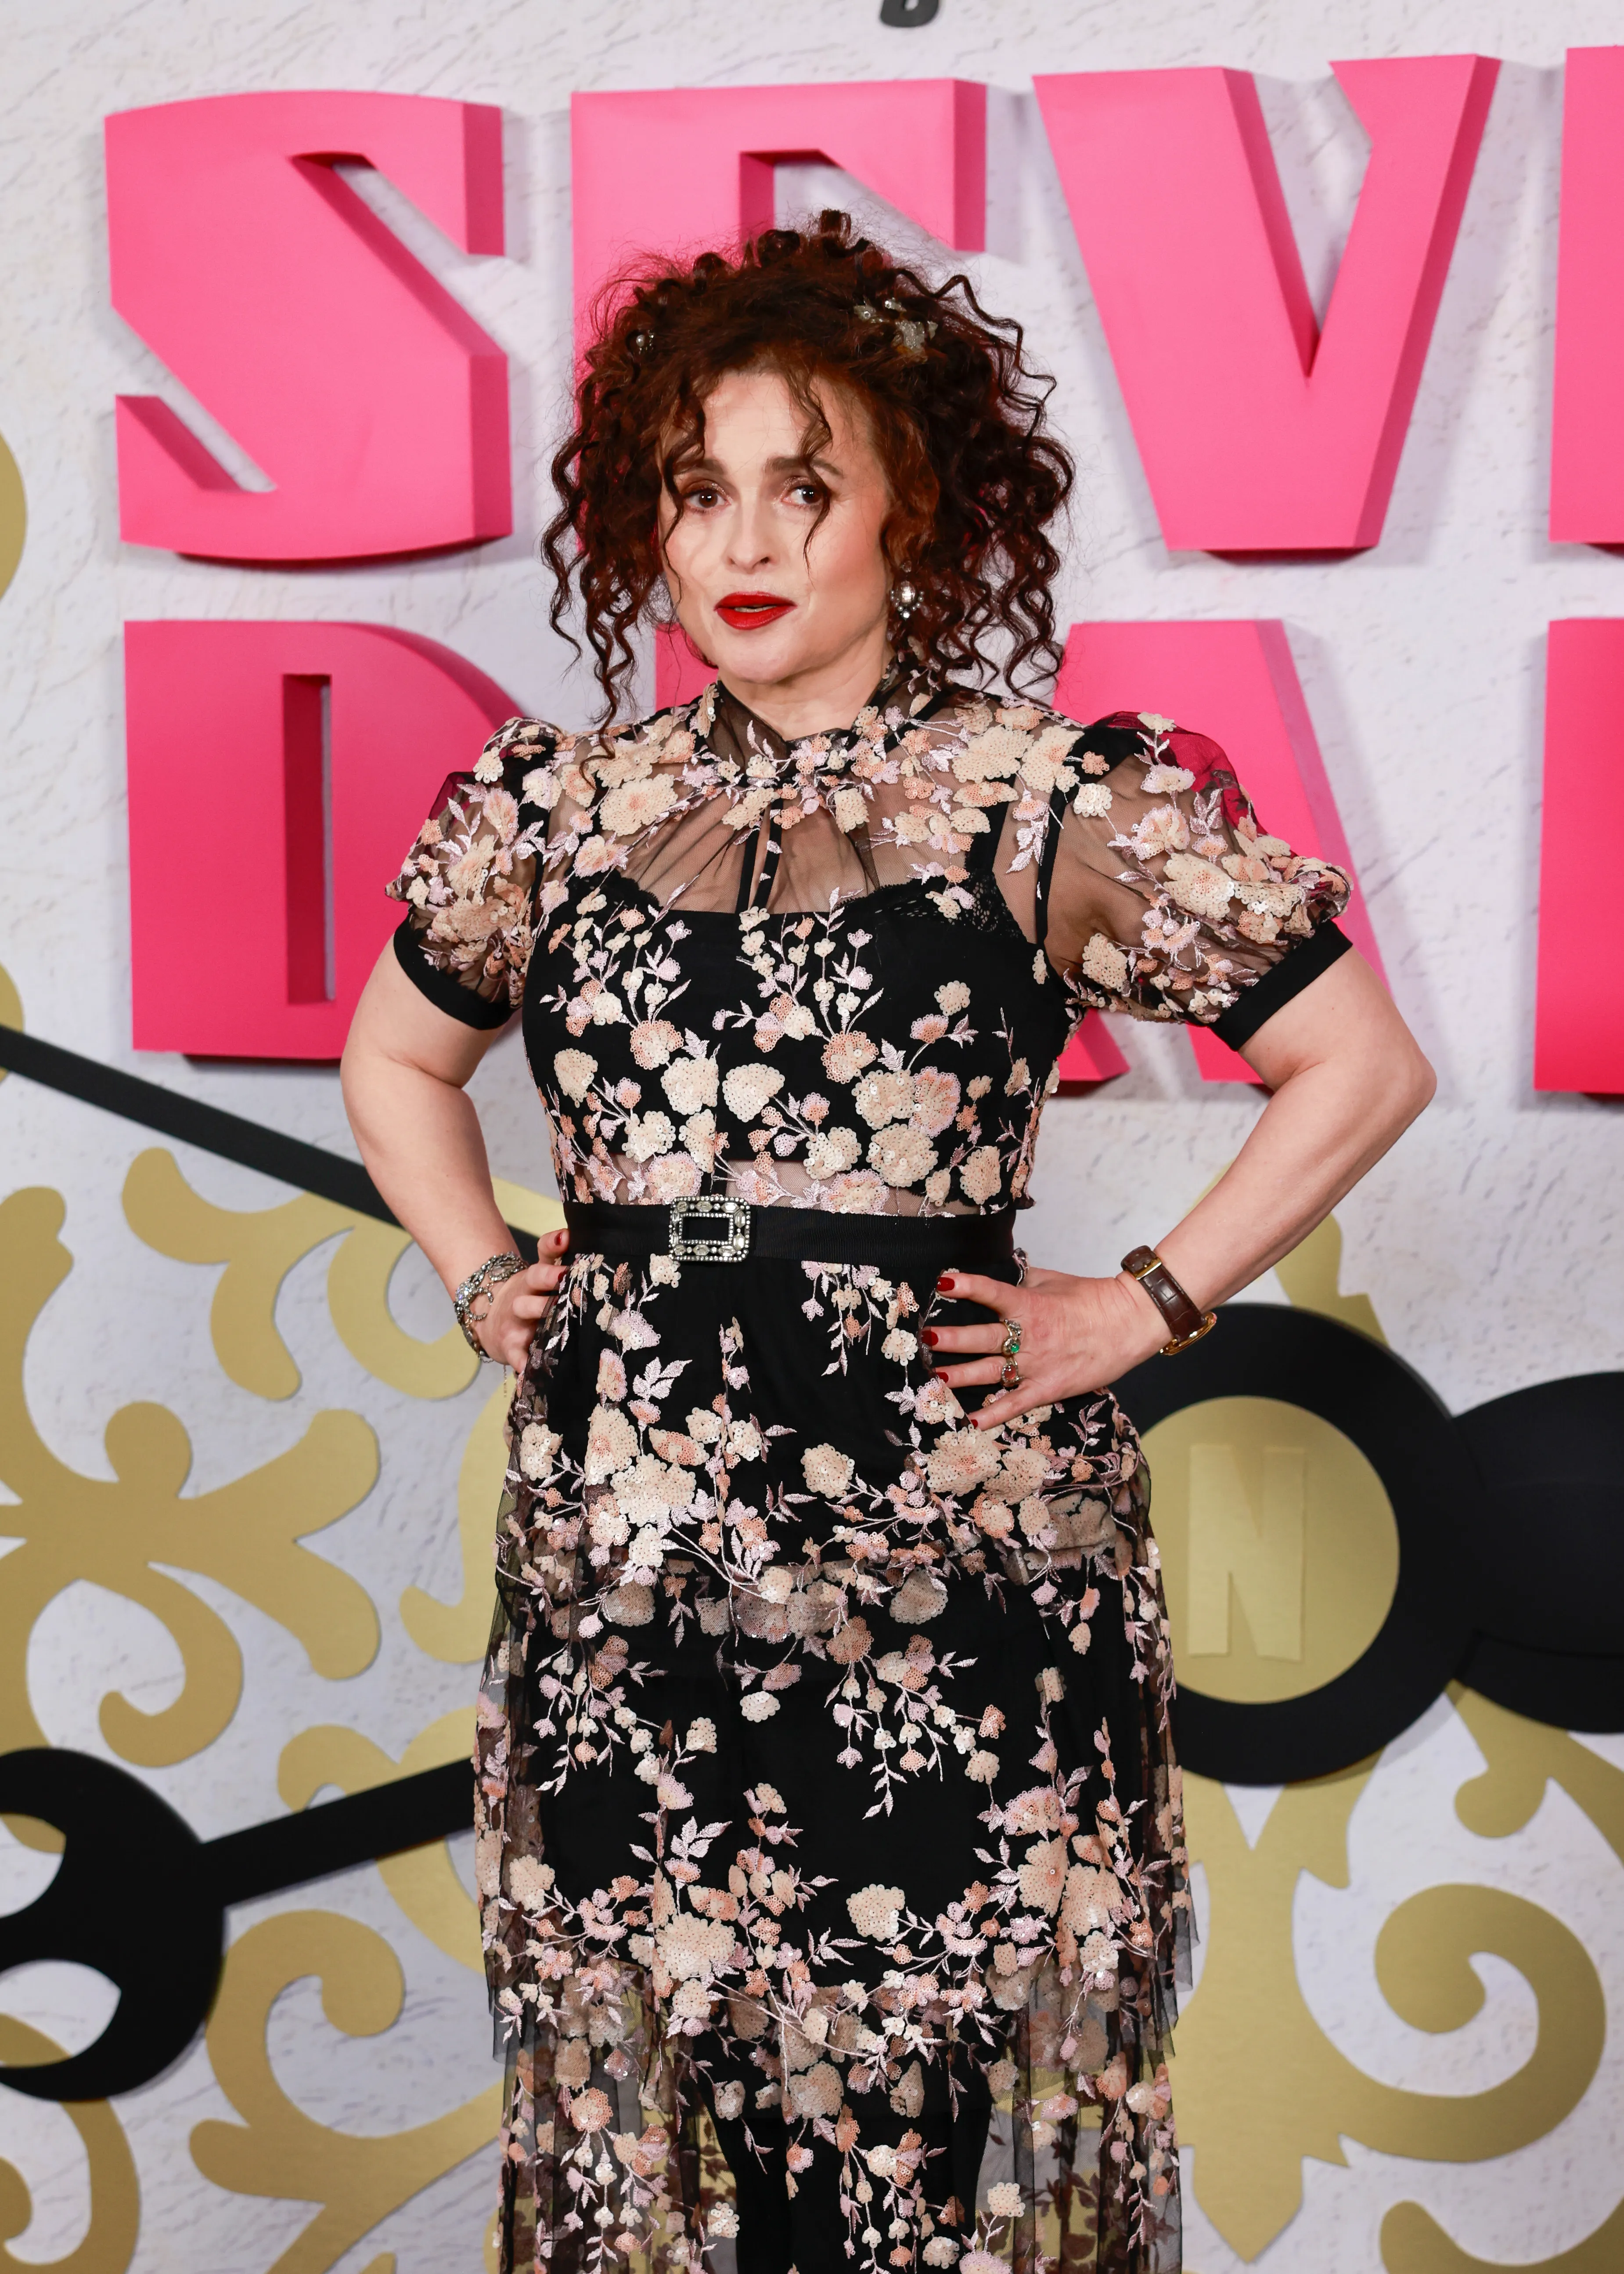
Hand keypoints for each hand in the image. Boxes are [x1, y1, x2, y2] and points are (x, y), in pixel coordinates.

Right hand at [473, 1228, 570, 1368]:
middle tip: (568, 1285)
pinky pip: (519, 1358)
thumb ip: (555, 1255)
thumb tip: (570, 1233)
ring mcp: (515, 1322)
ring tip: (561, 1322)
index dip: (553, 1247)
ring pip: (526, 1313)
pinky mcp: (511, 1348)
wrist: (489, 1319)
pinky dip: (526, 1367)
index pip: (543, 1256)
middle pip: (533, 1284)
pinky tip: (536, 1374)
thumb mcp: (540, 1274)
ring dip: (541, 1316)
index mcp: (534, 1278)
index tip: (566, 1241)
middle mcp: (523, 1296)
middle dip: (549, 1283)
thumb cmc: (529, 1296)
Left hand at [925, 1264, 1168, 1429]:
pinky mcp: (1049, 1388)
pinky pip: (1016, 1404)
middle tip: (924, 1339)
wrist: (1129, 1322)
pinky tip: (970, 1422)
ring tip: (934, 1376)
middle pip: (982, 1338)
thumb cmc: (1092, 1298)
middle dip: (950, 1339)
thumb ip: (1021, 1280)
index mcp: (1030, 1304)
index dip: (966, 1286)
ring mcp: (1037, 1365)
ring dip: (960, 1375)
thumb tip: (997, 1274)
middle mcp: (1029, 1336)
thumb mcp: (1052, 1281)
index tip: (942, 1282)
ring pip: (990, 1372)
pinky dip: (993, 1415)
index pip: (991, 1292)